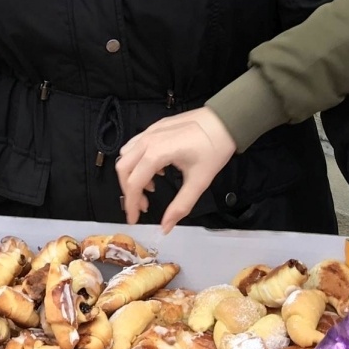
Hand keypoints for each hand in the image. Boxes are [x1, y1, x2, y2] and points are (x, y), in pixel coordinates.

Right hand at [115, 107, 236, 230]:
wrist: (225, 120)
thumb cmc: (214, 149)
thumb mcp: (199, 181)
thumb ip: (180, 206)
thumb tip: (165, 227)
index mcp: (156, 153)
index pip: (134, 183)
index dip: (131, 204)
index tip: (134, 220)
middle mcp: (147, 140)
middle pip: (123, 168)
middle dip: (129, 191)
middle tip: (144, 205)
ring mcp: (150, 130)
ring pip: (126, 155)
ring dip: (132, 174)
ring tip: (151, 187)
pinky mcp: (154, 127)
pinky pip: (135, 145)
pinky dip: (137, 160)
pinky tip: (156, 169)